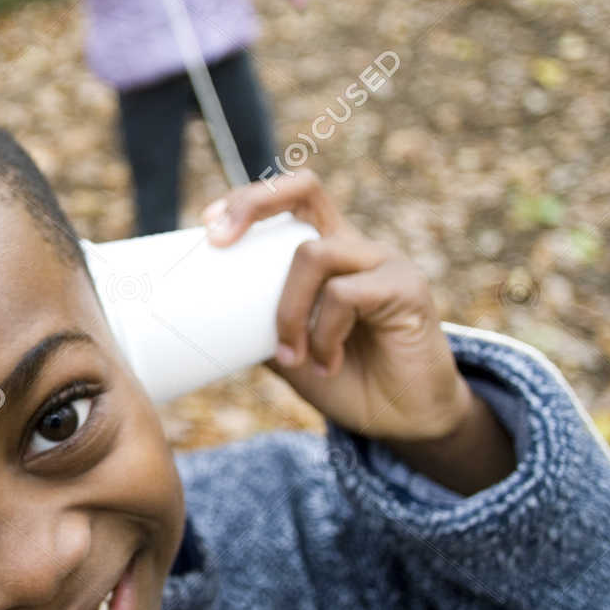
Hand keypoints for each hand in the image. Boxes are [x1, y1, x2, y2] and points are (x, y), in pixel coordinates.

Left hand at [201, 170, 481, 448]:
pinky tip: (328, 362)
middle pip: (305, 189)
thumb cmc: (346, 379)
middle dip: (252, 204)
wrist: (402, 420)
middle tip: (218, 241)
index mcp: (329, 253)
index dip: (249, 199)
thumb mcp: (288, 352)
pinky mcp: (407, 287)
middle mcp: (356, 246)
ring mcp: (385, 262)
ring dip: (287, 309)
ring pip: (313, 254)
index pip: (291, 199)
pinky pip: (345, 294)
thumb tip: (201, 320)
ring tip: (291, 354)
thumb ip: (257, 329)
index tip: (208, 224)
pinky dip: (324, 334)